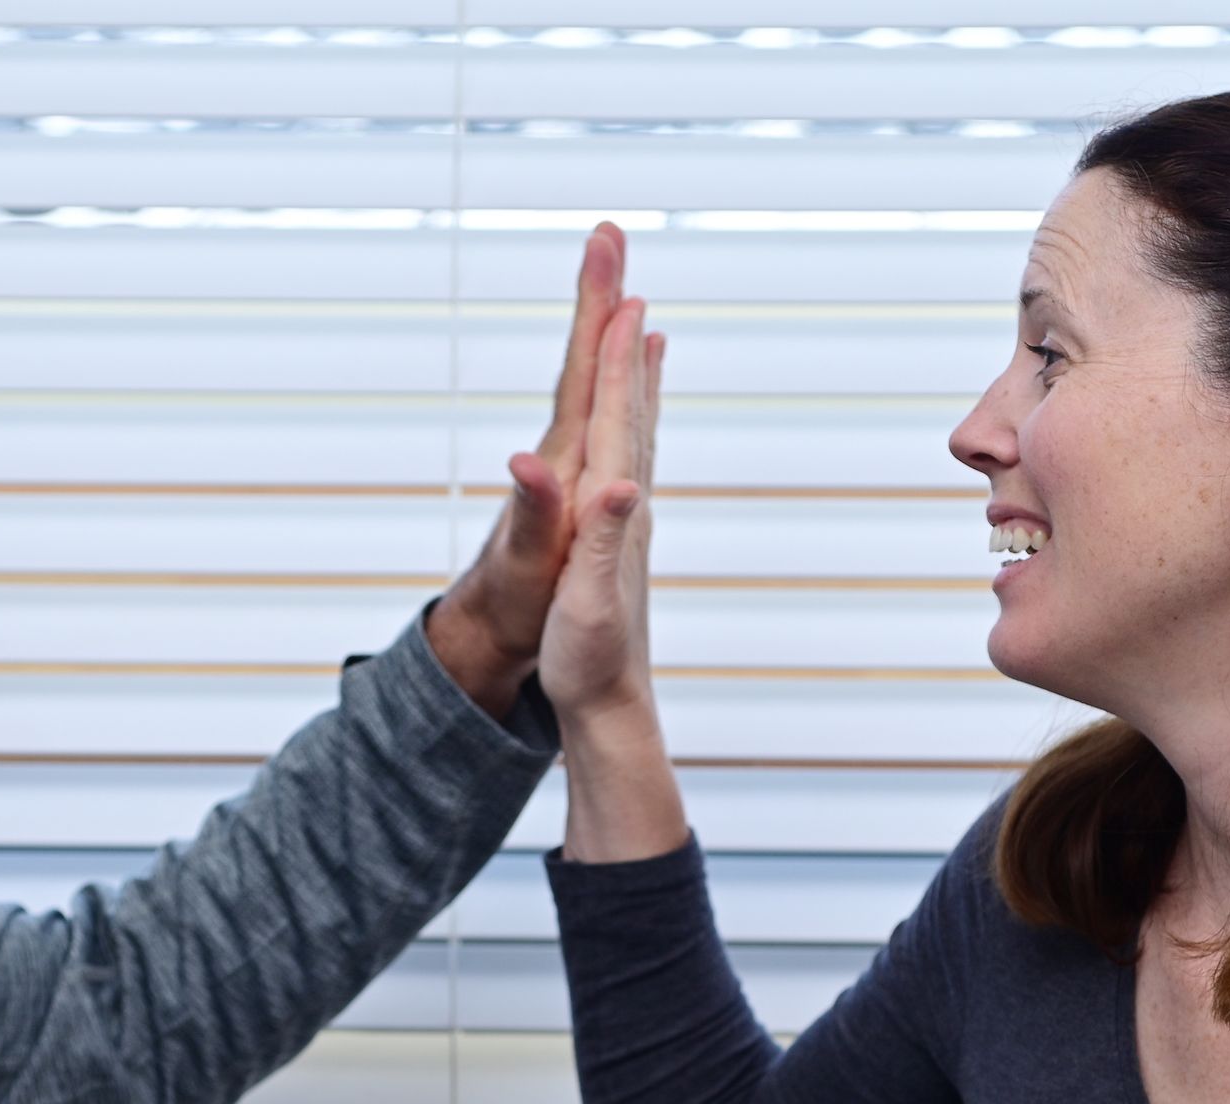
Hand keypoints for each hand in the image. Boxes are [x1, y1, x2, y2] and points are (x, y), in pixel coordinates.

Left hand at [424, 223, 628, 710]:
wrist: (495, 628)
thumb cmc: (517, 601)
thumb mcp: (531, 560)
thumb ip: (535, 512)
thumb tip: (527, 461)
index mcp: (560, 461)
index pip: (580, 372)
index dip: (596, 315)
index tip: (609, 257)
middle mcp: (562, 450)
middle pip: (582, 359)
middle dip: (598, 296)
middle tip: (608, 233)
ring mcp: (568, 462)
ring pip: (593, 380)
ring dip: (607, 328)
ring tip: (627, 284)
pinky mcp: (576, 479)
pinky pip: (603, 411)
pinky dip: (617, 379)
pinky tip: (629, 366)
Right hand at [540, 300, 688, 864]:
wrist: (609, 706)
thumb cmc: (590, 660)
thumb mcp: (587, 602)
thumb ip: (600, 540)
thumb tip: (616, 485)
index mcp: (613, 508)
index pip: (615, 416)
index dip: (615, 355)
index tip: (622, 293)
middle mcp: (627, 502)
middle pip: (627, 402)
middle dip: (623, 334)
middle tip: (623, 271)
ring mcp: (625, 516)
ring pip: (632, 425)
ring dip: (632, 370)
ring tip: (641, 325)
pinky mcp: (616, 533)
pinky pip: (624, 458)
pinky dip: (627, 423)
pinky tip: (630, 419)